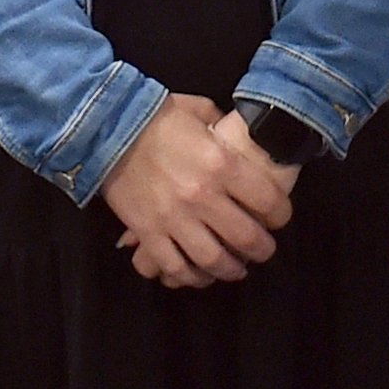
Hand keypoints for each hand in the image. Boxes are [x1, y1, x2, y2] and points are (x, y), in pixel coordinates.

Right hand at [98, 95, 295, 288]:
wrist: (108, 129)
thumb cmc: (158, 116)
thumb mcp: (200, 111)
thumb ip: (224, 124)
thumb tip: (236, 131)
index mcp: (222, 163)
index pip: (267, 201)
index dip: (281, 215)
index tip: (280, 219)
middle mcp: (203, 195)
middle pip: (246, 237)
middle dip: (262, 249)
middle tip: (264, 250)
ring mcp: (174, 218)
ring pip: (213, 259)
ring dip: (231, 270)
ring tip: (238, 270)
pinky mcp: (148, 232)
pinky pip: (175, 266)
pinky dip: (191, 277)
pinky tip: (201, 276)